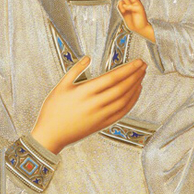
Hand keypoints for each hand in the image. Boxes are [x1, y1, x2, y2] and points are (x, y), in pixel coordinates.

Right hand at [31, 56, 146, 154]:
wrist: (50, 135)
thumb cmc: (53, 110)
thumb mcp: (60, 86)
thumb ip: (75, 70)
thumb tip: (88, 58)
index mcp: (84, 92)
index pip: (112, 78)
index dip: (128, 69)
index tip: (137, 62)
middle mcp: (95, 104)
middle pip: (122, 88)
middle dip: (135, 75)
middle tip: (143, 66)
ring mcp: (100, 115)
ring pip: (124, 100)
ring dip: (136, 87)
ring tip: (142, 76)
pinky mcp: (102, 124)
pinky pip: (122, 112)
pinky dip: (132, 102)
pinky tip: (135, 93)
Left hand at [116, 0, 154, 41]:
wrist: (140, 29)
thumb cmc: (134, 22)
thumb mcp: (125, 15)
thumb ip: (121, 9)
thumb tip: (120, 1)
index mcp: (131, 5)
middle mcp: (134, 4)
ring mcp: (138, 6)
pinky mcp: (140, 10)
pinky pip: (133, 6)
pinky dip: (128, 6)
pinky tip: (124, 6)